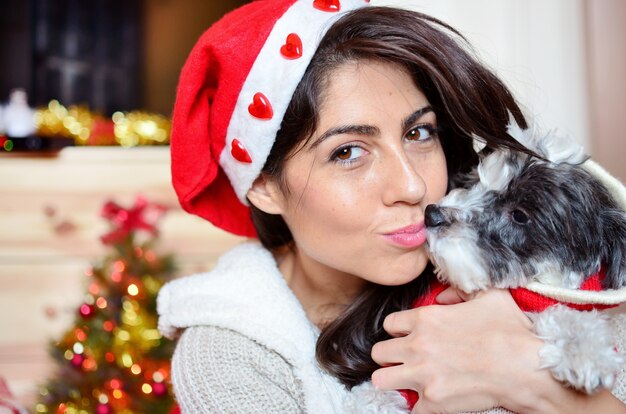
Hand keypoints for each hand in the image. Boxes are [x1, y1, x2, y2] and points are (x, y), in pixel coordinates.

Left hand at [371, 288, 550, 412]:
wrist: (526, 369)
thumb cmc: (510, 331)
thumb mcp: (488, 295)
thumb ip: (459, 290)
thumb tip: (443, 297)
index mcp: (425, 319)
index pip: (390, 324)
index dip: (399, 331)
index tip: (409, 338)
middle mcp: (417, 346)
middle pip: (379, 353)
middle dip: (389, 357)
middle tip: (404, 361)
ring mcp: (422, 375)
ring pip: (382, 380)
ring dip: (392, 380)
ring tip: (407, 381)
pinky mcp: (432, 401)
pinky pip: (411, 408)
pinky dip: (421, 406)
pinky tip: (432, 400)